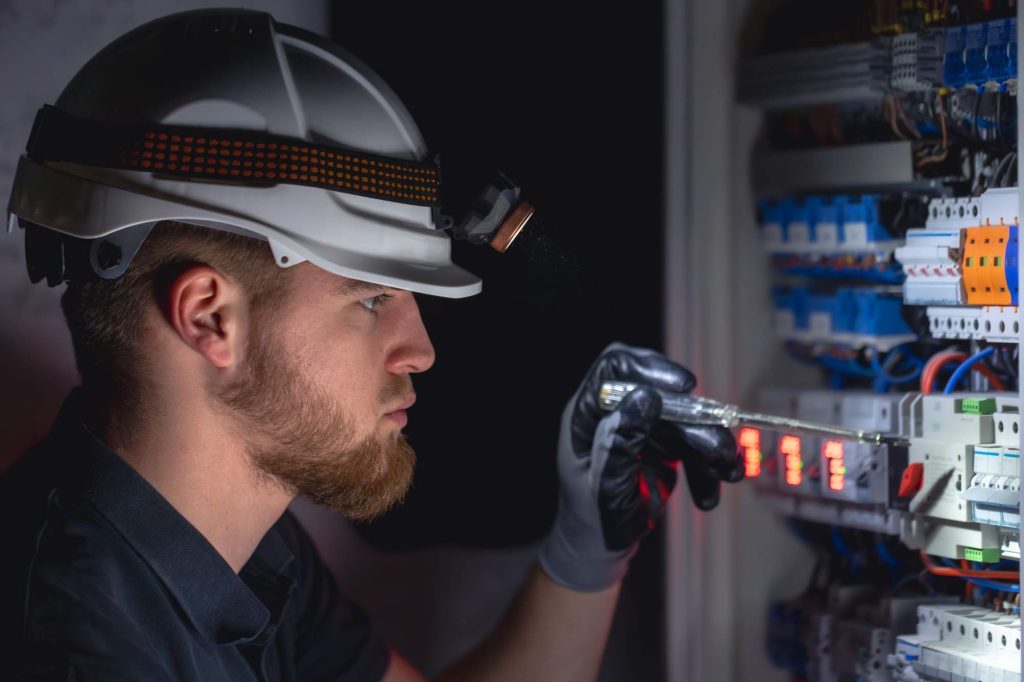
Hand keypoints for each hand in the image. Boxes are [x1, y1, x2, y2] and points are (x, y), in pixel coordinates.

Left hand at [538, 343, 742, 590]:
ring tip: (727, 471)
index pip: (613, 369)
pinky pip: (693, 444)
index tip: (684, 387)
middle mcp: (615, 413)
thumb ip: (620, 442)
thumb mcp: (604, 486)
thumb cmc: (592, 519)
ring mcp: (641, 427)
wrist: (601, 550)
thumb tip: (644, 398)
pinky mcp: (663, 444)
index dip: (648, 368)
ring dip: (710, 444)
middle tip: (719, 447)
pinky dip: (708, 467)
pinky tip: (710, 495)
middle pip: (659, 392)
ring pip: (683, 418)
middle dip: (694, 419)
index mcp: (587, 415)